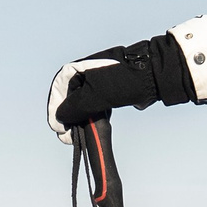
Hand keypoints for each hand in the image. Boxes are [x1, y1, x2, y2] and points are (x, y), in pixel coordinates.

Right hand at [47, 38, 178, 142]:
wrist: (152, 76)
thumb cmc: (123, 81)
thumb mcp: (94, 96)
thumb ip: (74, 108)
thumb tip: (60, 118)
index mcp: (76, 69)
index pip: (58, 90)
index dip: (55, 110)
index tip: (57, 128)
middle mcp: (83, 74)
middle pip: (68, 98)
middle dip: (67, 118)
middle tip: (68, 137)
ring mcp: (95, 82)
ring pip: (81, 104)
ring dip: (78, 119)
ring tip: (77, 137)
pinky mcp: (107, 91)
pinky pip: (93, 106)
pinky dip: (91, 117)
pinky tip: (92, 128)